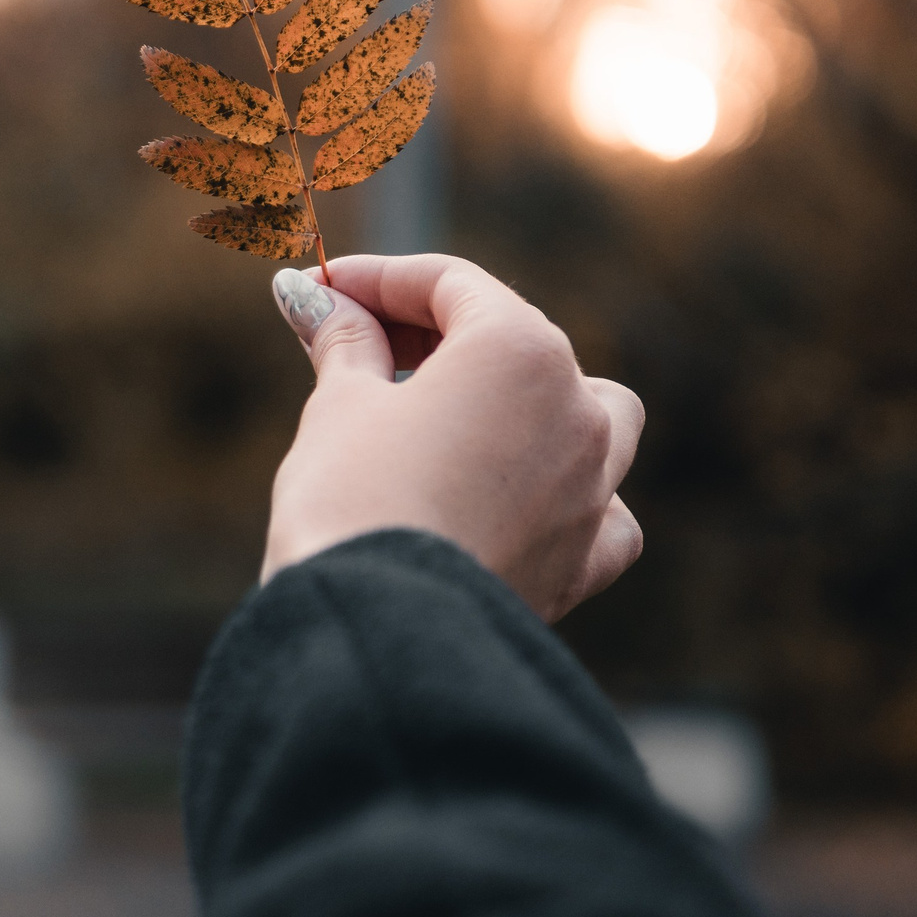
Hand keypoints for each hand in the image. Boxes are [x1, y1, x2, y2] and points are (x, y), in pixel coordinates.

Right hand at [263, 255, 644, 619]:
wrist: (381, 636)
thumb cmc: (354, 503)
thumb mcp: (340, 405)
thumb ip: (345, 341)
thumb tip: (316, 299)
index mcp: (522, 352)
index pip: (450, 285)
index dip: (376, 279)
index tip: (319, 290)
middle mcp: (578, 411)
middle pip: (510, 340)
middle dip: (427, 334)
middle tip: (348, 339)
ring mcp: (594, 489)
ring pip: (586, 412)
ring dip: (524, 397)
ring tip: (451, 411)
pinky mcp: (583, 560)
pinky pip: (601, 507)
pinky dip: (567, 492)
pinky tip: (519, 499)